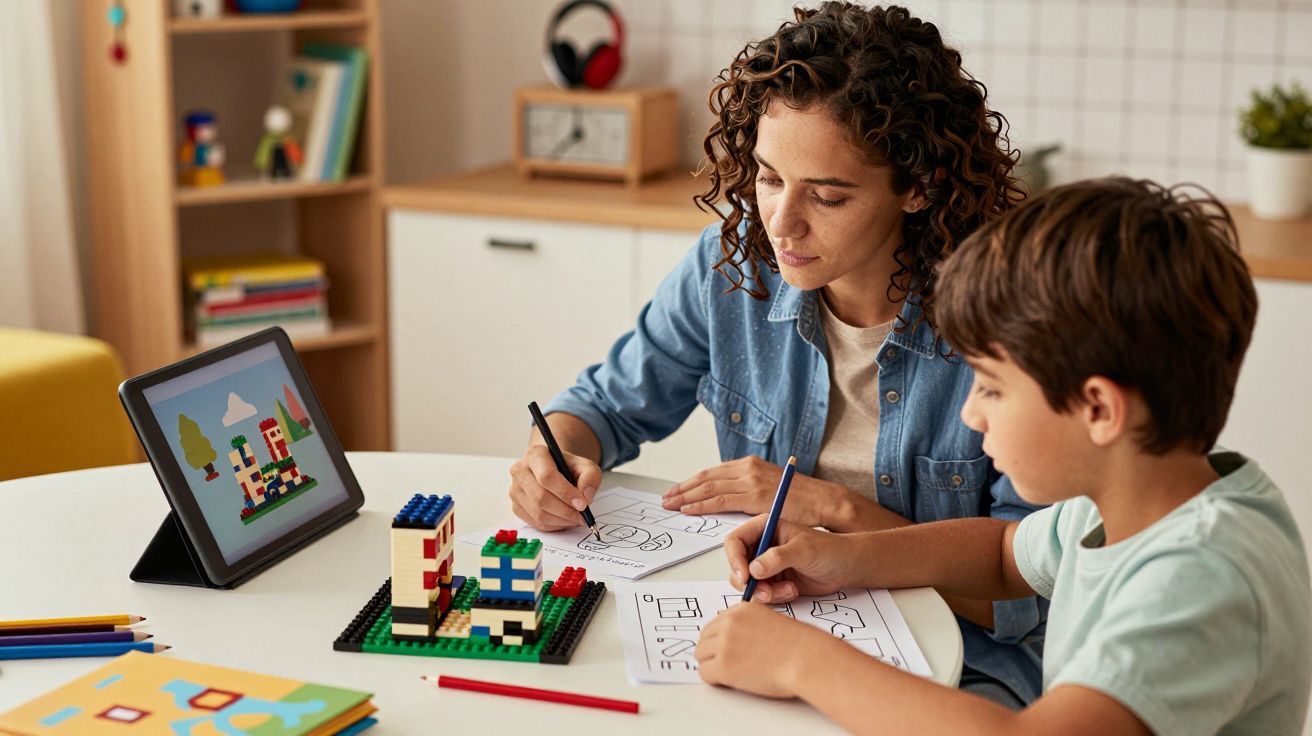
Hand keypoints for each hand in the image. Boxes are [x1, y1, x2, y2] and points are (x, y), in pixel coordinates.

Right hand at [507, 445, 601, 530]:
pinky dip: (553, 526)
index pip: (547, 476)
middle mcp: (520, 470)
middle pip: (541, 497)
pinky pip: (534, 522)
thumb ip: (590, 477)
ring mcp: (515, 489)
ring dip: (561, 520)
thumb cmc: (568, 468)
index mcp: (535, 454)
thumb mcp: (585, 466)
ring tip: (575, 519)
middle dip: (565, 511)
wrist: (555, 470)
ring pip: (538, 513)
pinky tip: (564, 520)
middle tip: (582, 516)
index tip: (582, 505)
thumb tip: (585, 496)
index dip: (565, 493)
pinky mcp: (516, 506)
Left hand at [662, 456, 834, 524]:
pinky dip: (701, 505)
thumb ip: (749, 487)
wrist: (824, 501)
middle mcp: (747, 468)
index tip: (676, 491)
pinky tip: (688, 509)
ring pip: (709, 488)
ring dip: (686, 497)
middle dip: (682, 489)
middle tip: (665, 499)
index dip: (691, 482)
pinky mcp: (754, 496)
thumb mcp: (770, 485)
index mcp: (749, 464)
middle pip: (706, 477)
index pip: (712, 472)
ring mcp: (750, 481)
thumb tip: (729, 496)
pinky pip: (720, 500)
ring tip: (670, 505)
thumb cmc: (801, 498)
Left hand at [696, 601, 827, 697]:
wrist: (806, 660)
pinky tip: (730, 681)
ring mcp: (724, 644)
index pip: (716, 624)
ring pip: (701, 656)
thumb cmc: (799, 646)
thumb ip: (750, 625)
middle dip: (713, 652)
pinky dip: (714, 680)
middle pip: (704, 639)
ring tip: (731, 673)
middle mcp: (729, 623)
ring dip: (712, 665)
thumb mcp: (772, 622)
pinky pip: (704, 674)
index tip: (728, 649)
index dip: (721, 639)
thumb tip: (738, 640)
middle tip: (727, 663)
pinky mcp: (723, 667)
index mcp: (741, 610)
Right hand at [724, 516, 859, 602]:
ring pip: (748, 583)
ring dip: (764, 592)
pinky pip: (761, 594)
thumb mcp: (803, 550)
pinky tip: (792, 591)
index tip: (745, 577)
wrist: (846, 567)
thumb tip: (754, 569)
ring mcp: (766, 565)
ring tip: (787, 590)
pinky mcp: (773, 582)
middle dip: (749, 582)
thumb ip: (778, 558)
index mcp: (764, 528)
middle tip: (766, 592)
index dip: (735, 559)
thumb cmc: (829, 550)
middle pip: (737, 565)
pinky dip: (774, 597)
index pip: (735, 541)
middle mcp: (761, 546)